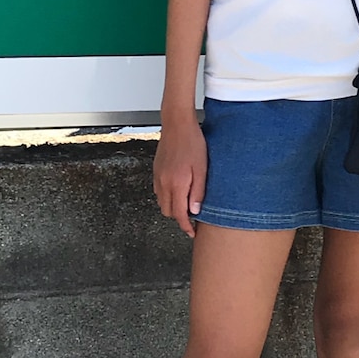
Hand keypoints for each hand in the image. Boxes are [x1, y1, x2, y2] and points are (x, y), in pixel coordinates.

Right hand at [153, 116, 206, 237]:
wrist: (177, 124)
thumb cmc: (193, 143)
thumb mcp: (202, 169)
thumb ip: (198, 192)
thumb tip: (195, 211)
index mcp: (177, 184)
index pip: (179, 214)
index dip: (186, 226)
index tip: (192, 232)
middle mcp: (164, 183)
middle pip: (168, 211)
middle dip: (179, 216)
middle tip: (193, 214)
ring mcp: (157, 177)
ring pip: (162, 202)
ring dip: (173, 206)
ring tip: (187, 201)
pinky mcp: (156, 171)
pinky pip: (159, 191)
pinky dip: (167, 196)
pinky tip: (179, 189)